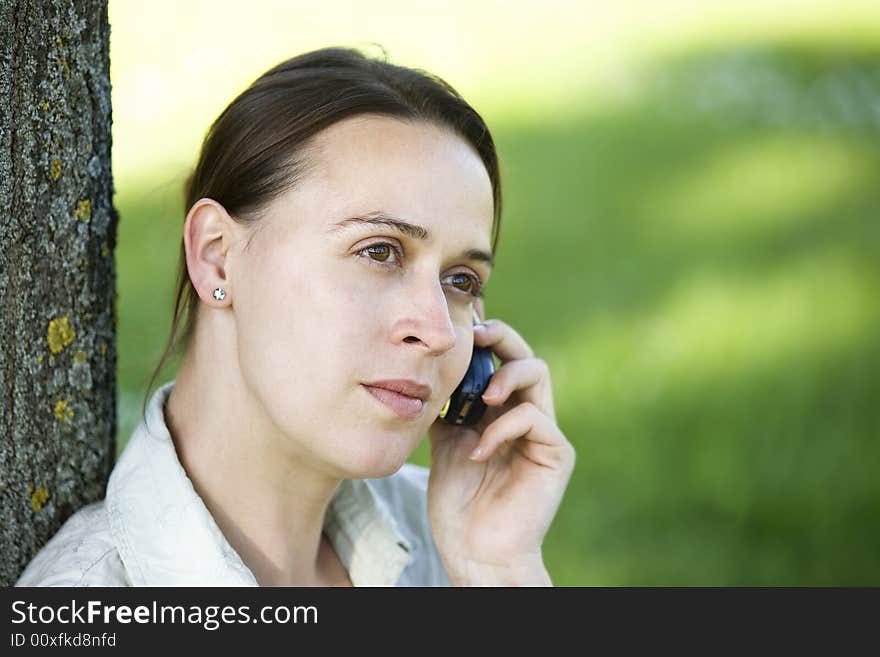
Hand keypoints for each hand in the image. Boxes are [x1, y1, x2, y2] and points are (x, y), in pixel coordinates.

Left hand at [426, 301, 575, 585]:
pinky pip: (533, 418)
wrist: (474, 550)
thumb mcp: (445, 443)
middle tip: (476, 337)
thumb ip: (447, 408)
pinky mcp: (555, 454)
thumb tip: (430, 372)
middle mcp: (526, 415)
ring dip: (506, 375)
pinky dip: (502, 428)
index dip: (484, 338)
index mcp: (501, 410)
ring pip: (538, 373)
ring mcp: (543, 432)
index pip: (501, 358)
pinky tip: (478, 451)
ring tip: (481, 397)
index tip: (458, 330)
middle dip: (500, 338)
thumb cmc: (459, 503)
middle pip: (524, 354)